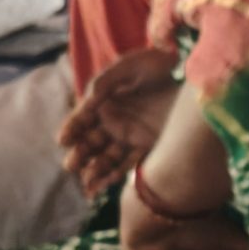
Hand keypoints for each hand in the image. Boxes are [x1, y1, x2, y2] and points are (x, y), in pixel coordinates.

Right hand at [57, 47, 182, 197]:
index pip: (82, 120)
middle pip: (91, 142)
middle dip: (80, 155)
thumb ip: (105, 82)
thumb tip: (89, 100)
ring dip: (95, 170)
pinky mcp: (147, 146)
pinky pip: (130, 163)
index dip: (71, 130)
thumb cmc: (153, 64)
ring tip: (86, 182)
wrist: (186, 73)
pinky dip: (117, 174)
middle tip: (70, 166)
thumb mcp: (127, 67)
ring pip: (107, 157)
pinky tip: (105, 185)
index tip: (63, 140)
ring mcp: (129, 135)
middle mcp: (113, 122)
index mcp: (103, 103)